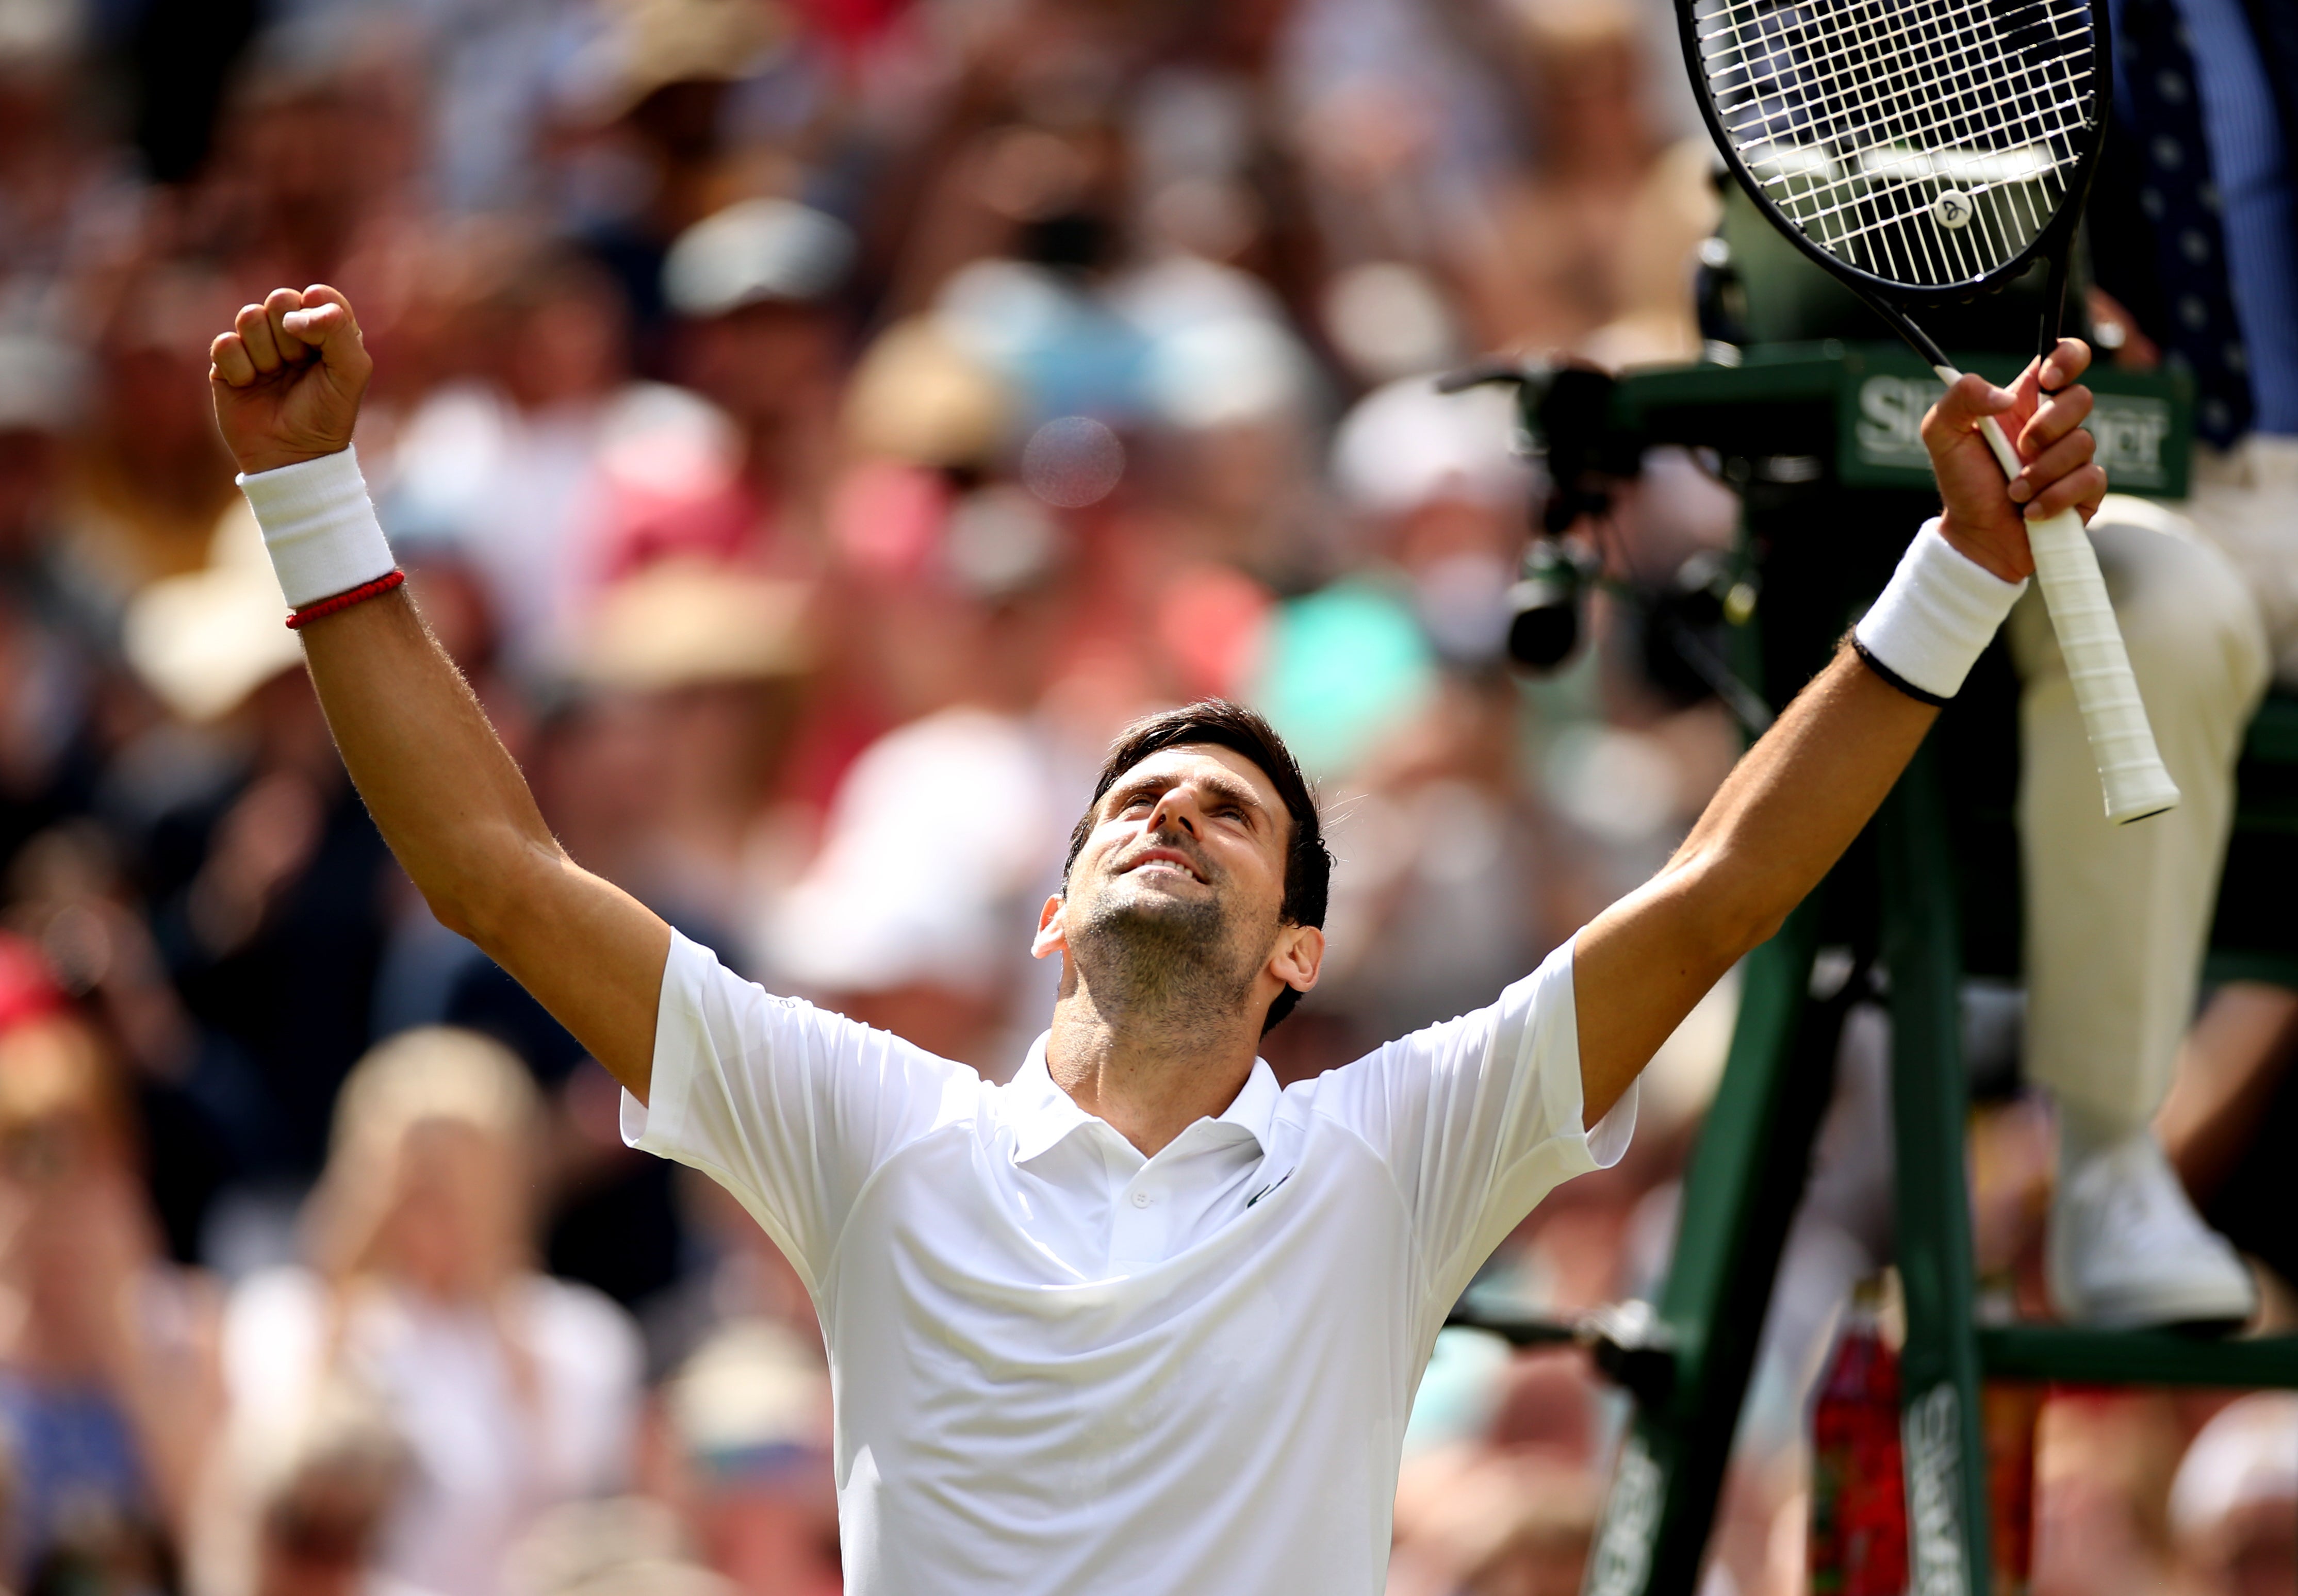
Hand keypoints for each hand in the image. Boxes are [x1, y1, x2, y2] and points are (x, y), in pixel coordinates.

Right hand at [208, 284, 372, 475]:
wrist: (292, 456)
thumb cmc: (327, 415)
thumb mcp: (351, 373)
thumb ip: (338, 331)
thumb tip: (299, 308)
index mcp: (326, 332)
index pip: (318, 296)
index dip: (317, 313)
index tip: (320, 344)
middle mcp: (291, 334)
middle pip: (280, 298)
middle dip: (290, 334)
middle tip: (298, 365)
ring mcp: (257, 346)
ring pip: (249, 317)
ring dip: (266, 352)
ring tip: (275, 377)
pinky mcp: (227, 363)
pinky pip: (224, 343)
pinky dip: (241, 368)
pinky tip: (251, 385)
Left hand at [1921, 337, 2106, 582]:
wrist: (1976, 537)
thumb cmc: (1962, 482)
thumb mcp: (1941, 434)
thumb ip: (1960, 398)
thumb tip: (2004, 396)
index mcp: (2025, 401)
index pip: (2064, 357)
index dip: (2067, 357)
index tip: (2048, 379)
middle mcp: (2055, 423)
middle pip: (2082, 397)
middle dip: (2048, 425)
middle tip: (2020, 448)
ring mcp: (2074, 455)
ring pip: (2083, 442)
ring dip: (2041, 471)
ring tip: (2015, 490)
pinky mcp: (2087, 488)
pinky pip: (2089, 480)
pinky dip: (2054, 498)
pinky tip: (2031, 511)